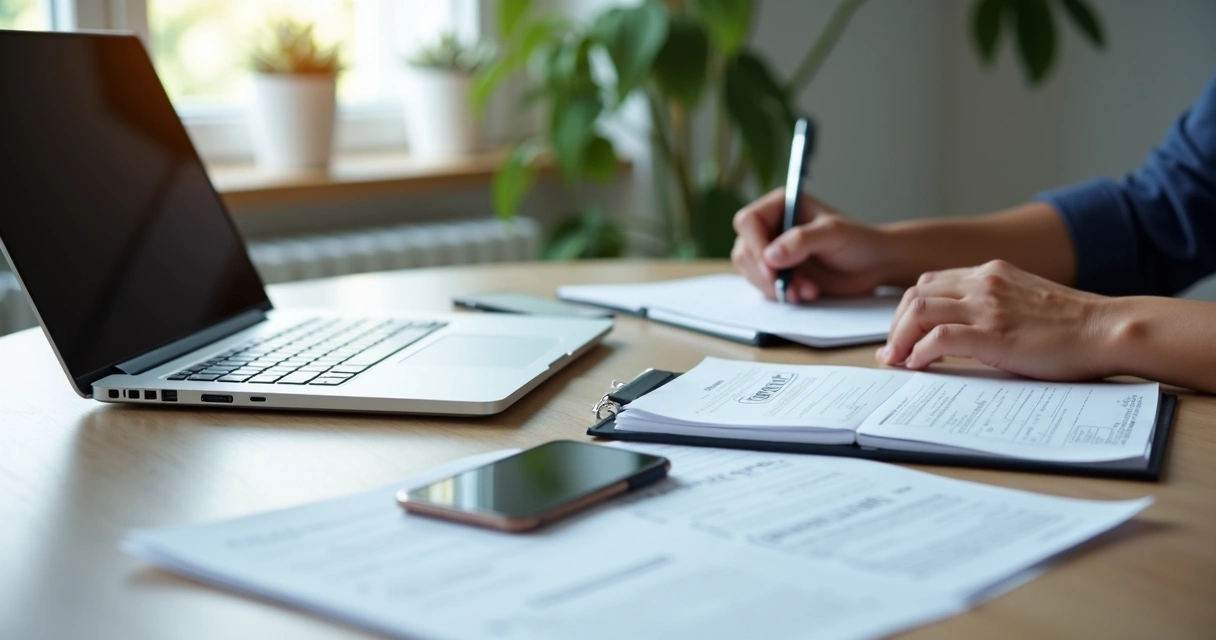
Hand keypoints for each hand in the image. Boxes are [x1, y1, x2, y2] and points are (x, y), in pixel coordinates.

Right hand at [731, 188, 895, 301]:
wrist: (875, 266)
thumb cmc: (859, 241)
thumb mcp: (833, 234)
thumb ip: (801, 241)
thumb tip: (770, 256)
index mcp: (781, 205)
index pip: (748, 222)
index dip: (755, 246)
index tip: (772, 268)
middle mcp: (772, 227)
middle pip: (744, 250)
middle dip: (766, 273)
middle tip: (790, 287)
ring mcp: (772, 252)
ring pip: (750, 271)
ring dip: (774, 287)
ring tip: (806, 291)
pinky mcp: (778, 274)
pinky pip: (762, 287)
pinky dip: (780, 294)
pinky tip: (806, 293)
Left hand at [876, 259, 1115, 380]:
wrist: (1108, 329)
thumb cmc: (1073, 325)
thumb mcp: (1024, 301)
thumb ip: (992, 306)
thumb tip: (960, 333)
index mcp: (990, 272)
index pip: (930, 283)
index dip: (908, 310)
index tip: (902, 334)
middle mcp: (984, 282)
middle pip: (916, 295)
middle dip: (897, 325)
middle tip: (892, 352)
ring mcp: (987, 306)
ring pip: (919, 311)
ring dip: (900, 338)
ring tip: (898, 361)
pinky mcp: (993, 333)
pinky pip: (939, 337)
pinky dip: (920, 352)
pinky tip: (919, 365)